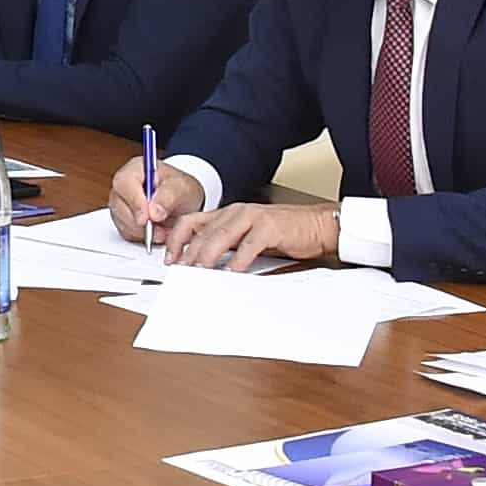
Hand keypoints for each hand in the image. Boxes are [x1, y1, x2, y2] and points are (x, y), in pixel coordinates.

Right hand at [107, 159, 195, 244]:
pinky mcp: (122, 219)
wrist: (184, 203)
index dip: (134, 201)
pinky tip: (156, 231)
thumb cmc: (181, 189)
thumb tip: (153, 212)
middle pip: (118, 204)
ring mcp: (121, 202)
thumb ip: (168, 197)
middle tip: (159, 229)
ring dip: (142, 231)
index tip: (146, 218)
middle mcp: (124, 185)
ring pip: (121, 221)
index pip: (125, 183)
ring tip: (163, 230)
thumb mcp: (182, 188)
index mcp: (136, 168)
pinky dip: (141, 236)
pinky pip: (125, 232)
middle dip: (138, 221)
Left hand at [166, 200, 341, 270]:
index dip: (177, 240)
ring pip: (220, 237)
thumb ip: (227, 245)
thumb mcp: (247, 235)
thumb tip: (202, 264)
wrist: (315, 224)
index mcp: (228, 213)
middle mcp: (236, 212)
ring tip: (198, 272)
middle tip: (180, 272)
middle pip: (203, 232)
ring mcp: (252, 218)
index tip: (170, 259)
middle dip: (188, 254)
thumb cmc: (282, 232)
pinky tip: (231, 273)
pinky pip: (248, 246)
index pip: (191, 222)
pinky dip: (237, 261)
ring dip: (206, 257)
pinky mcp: (269, 228)